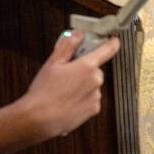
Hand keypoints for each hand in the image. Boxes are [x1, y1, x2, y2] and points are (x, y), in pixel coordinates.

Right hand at [0, 31, 121, 153]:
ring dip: (81, 85)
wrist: (40, 118)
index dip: (111, 42)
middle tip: (66, 74)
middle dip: (83, 69)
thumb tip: (77, 34)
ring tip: (63, 91)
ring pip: (92, 85)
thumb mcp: (53, 62)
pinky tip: (68, 100)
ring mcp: (96, 96)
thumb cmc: (44, 91)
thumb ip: (68, 45)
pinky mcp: (94, 109)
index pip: (108, 49)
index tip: (113, 39)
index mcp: (87, 66)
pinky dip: (82, 98)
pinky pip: (90, 98)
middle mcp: (96, 80)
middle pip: (94, 69)